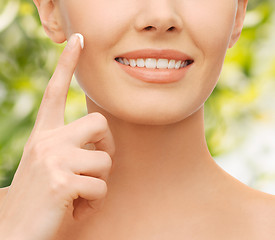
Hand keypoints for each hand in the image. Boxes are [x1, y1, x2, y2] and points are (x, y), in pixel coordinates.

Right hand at [0, 33, 114, 239]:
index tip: (78, 40)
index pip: (55, 90)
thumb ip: (72, 147)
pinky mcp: (60, 181)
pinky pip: (101, 186)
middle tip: (96, 165)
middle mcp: (46, 140)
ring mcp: (52, 159)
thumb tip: (101, 141)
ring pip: (105, 159)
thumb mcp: (53, 165)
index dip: (67, 63)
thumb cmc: (42, 197)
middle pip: (99, 122)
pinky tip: (78, 208)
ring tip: (82, 194)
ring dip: (100, 181)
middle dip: (107, 145)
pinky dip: (95, 202)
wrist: (15, 232)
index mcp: (44, 135)